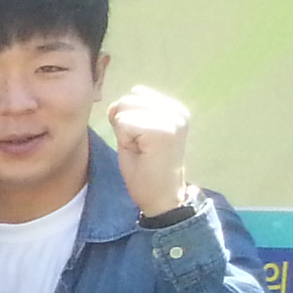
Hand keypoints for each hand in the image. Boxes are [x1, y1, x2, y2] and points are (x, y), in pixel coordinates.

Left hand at [108, 85, 193, 217]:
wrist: (160, 197)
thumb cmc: (144, 168)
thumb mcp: (133, 133)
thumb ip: (127, 113)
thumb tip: (114, 103)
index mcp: (174, 108)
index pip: (133, 95)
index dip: (126, 120)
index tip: (142, 141)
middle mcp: (178, 110)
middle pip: (126, 100)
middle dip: (123, 126)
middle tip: (140, 147)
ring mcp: (174, 119)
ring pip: (123, 111)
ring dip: (124, 134)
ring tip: (141, 150)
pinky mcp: (164, 130)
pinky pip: (124, 123)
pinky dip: (125, 140)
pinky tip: (142, 153)